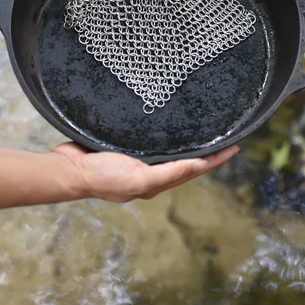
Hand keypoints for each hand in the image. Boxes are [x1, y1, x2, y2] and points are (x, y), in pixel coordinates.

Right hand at [51, 143, 239, 202]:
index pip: (193, 168)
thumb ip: (168, 173)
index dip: (215, 159)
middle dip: (206, 151)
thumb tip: (198, 166)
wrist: (68, 168)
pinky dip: (163, 134)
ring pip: (169, 150)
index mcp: (155, 181)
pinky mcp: (123, 145)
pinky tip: (165, 124)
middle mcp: (149, 170)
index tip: (235, 146)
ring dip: (186, 142)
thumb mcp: (140, 177)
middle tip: (225, 136)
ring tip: (203, 130)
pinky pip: (149, 139)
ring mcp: (135, 159)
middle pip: (185, 159)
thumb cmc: (102, 176)